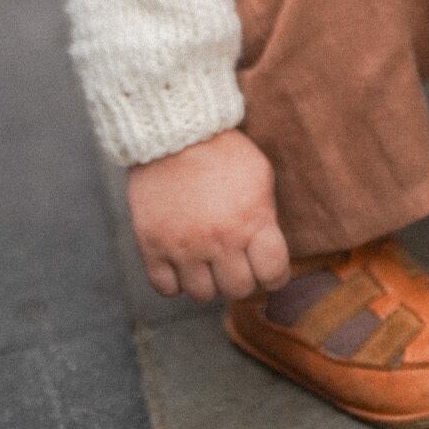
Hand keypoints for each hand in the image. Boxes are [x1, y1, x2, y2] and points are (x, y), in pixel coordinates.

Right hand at [127, 127, 290, 302]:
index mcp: (251, 220)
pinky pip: (166, 289)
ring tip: (207, 259)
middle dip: (241, 277)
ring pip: (203, 295)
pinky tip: (182, 262)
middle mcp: (219, 240)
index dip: (275, 276)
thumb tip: (269, 250)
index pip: (274, 274)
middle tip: (235, 261)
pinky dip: (175, 282)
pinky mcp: (152, 247)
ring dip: (208, 280)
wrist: (174, 133)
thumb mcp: (260, 176)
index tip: (269, 270)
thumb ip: (265, 216)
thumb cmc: (222, 152)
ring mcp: (183, 246)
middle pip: (238, 289)